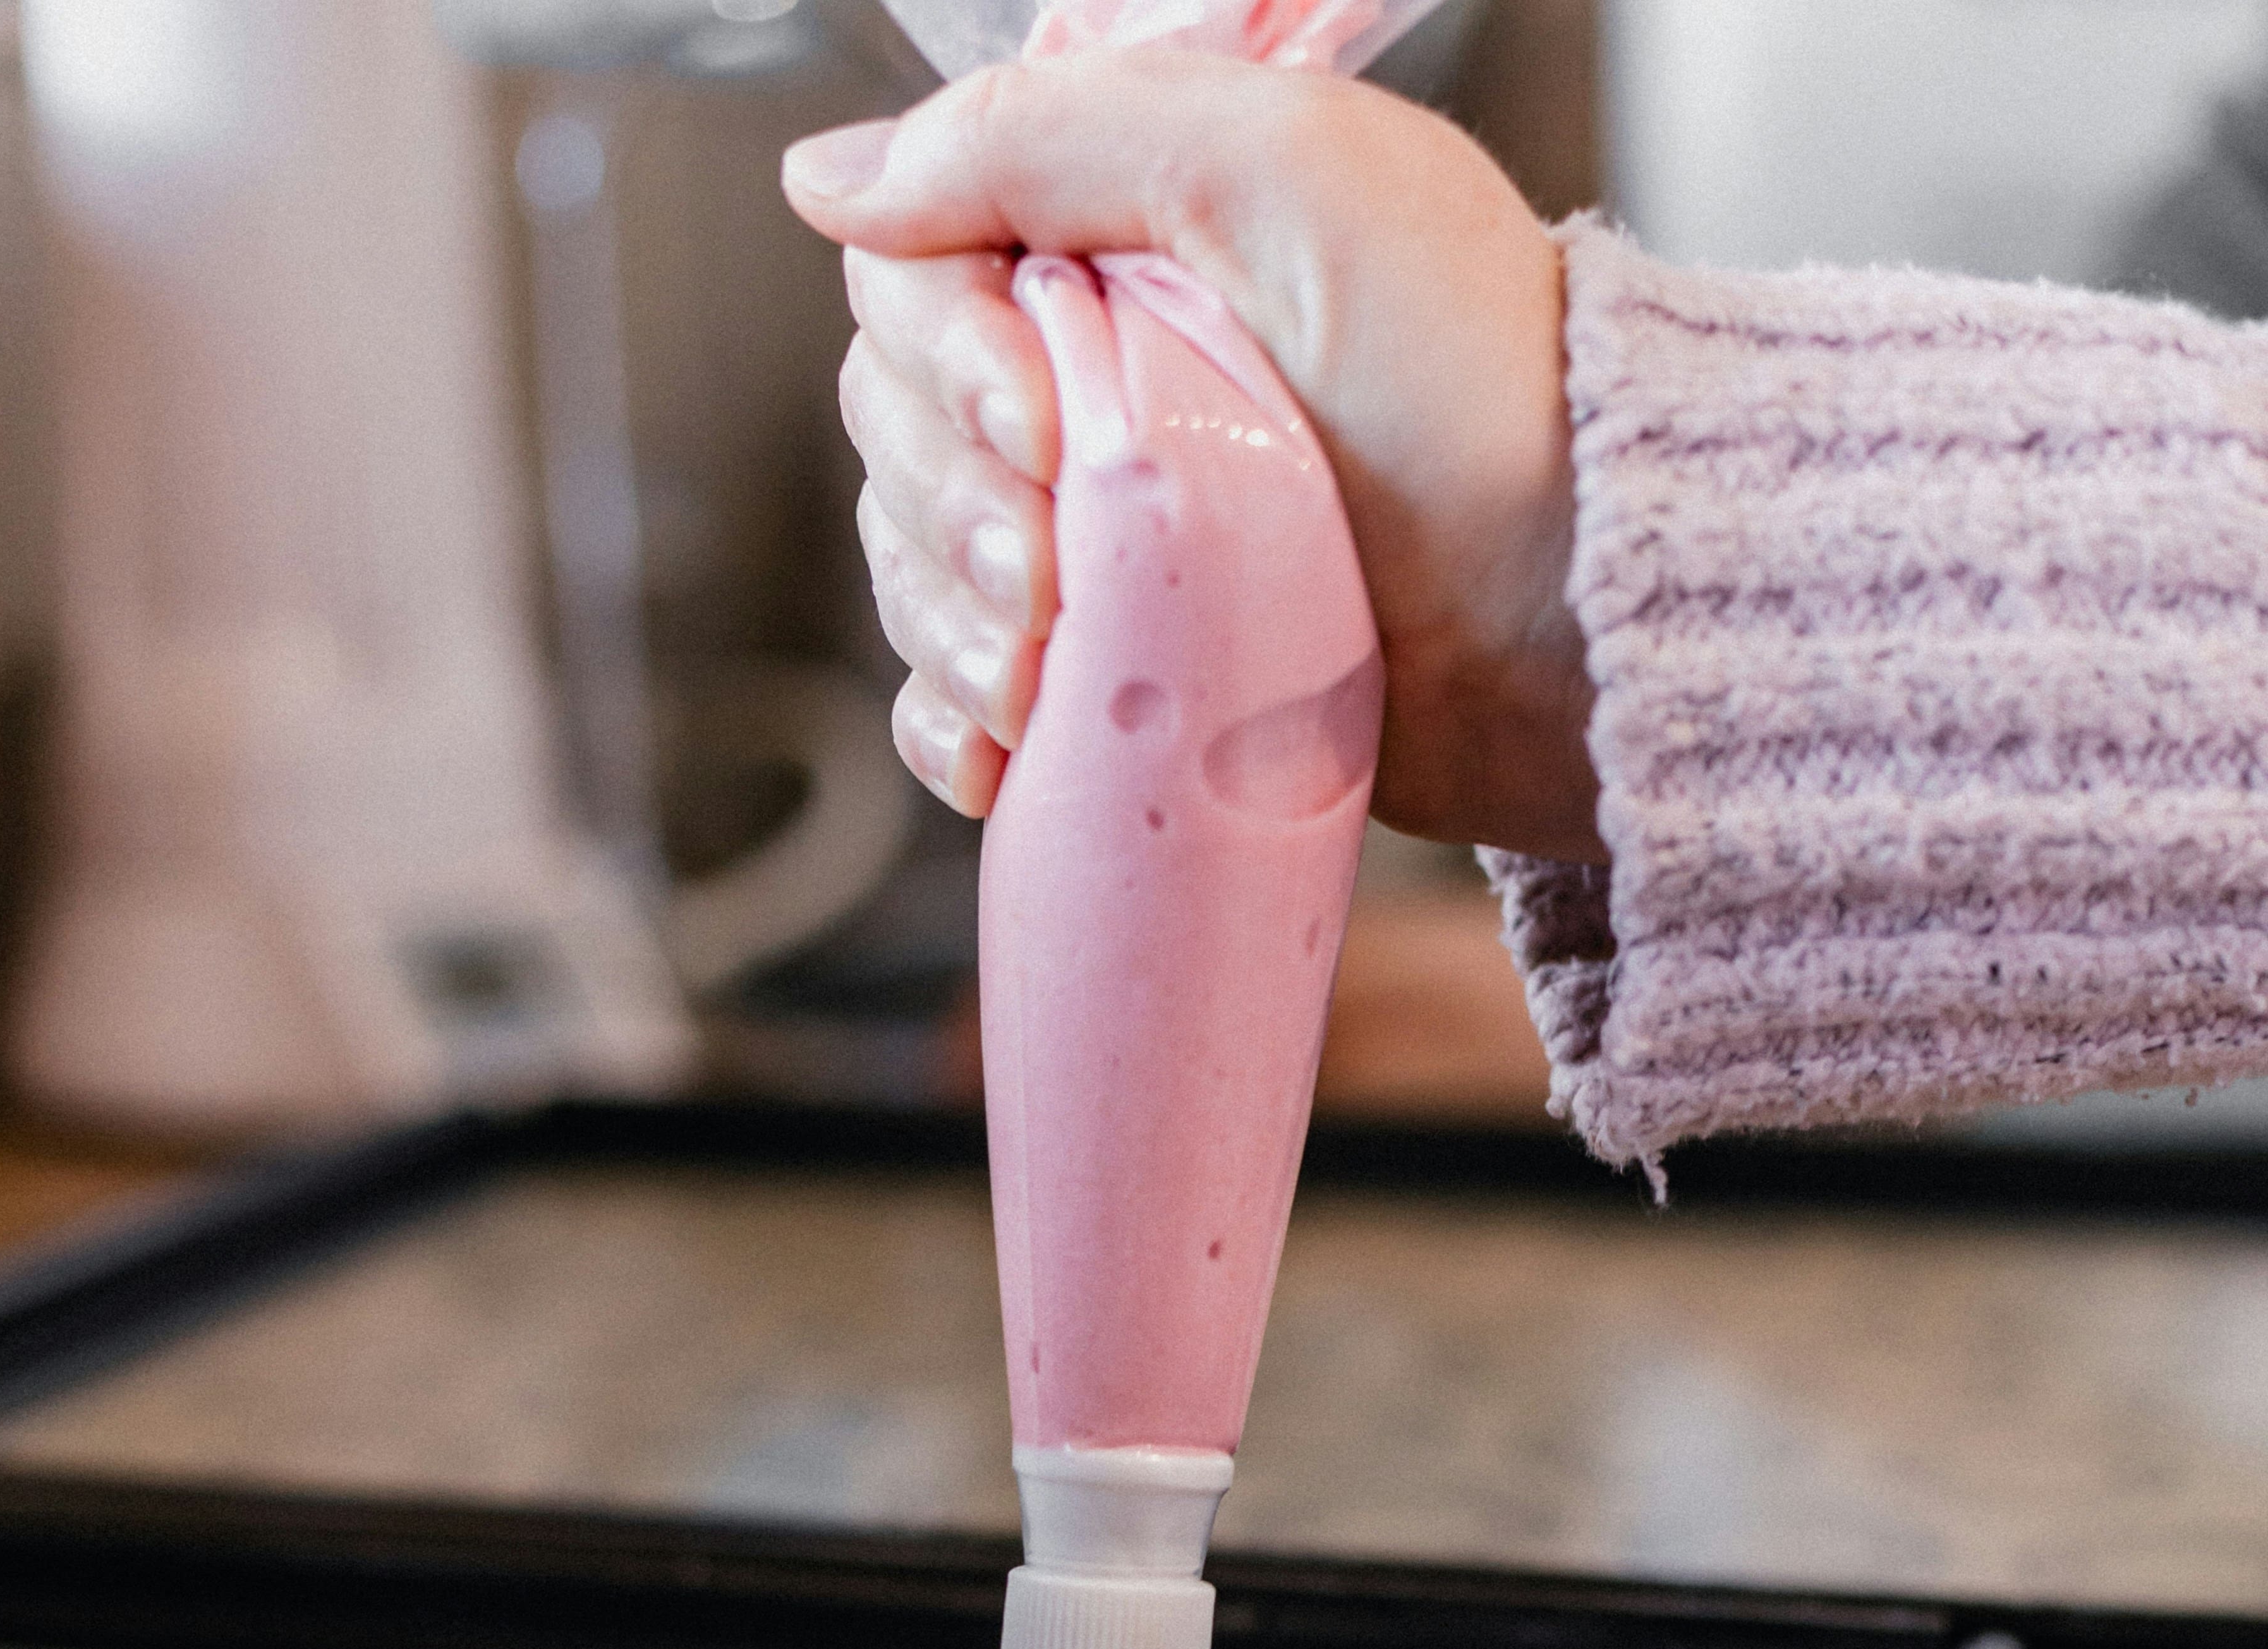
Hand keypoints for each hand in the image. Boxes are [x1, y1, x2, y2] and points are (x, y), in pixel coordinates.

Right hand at [782, 51, 1598, 859]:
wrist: (1580, 609)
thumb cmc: (1473, 382)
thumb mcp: (1277, 171)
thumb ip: (1050, 135)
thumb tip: (834, 178)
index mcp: (1125, 248)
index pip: (917, 280)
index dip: (945, 359)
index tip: (1041, 424)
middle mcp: (1105, 385)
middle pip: (902, 433)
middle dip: (952, 510)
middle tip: (1055, 568)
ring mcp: (1115, 538)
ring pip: (924, 570)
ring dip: (950, 629)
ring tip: (1043, 671)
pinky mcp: (1136, 670)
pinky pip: (972, 699)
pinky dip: (955, 724)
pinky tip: (992, 749)